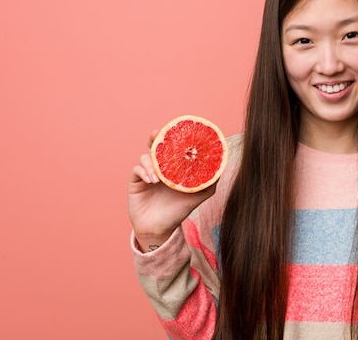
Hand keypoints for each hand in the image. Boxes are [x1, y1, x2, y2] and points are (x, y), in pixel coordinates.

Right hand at [127, 130, 215, 251]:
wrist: (160, 230)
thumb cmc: (177, 212)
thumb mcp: (197, 197)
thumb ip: (209, 183)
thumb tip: (221, 168)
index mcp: (172, 169)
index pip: (171, 148)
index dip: (171, 137)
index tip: (174, 128)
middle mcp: (159, 168)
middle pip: (155, 147)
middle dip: (155, 138)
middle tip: (157, 134)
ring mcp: (146, 174)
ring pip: (145, 158)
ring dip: (151, 164)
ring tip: (157, 178)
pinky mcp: (135, 182)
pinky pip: (137, 170)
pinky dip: (143, 172)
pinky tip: (151, 181)